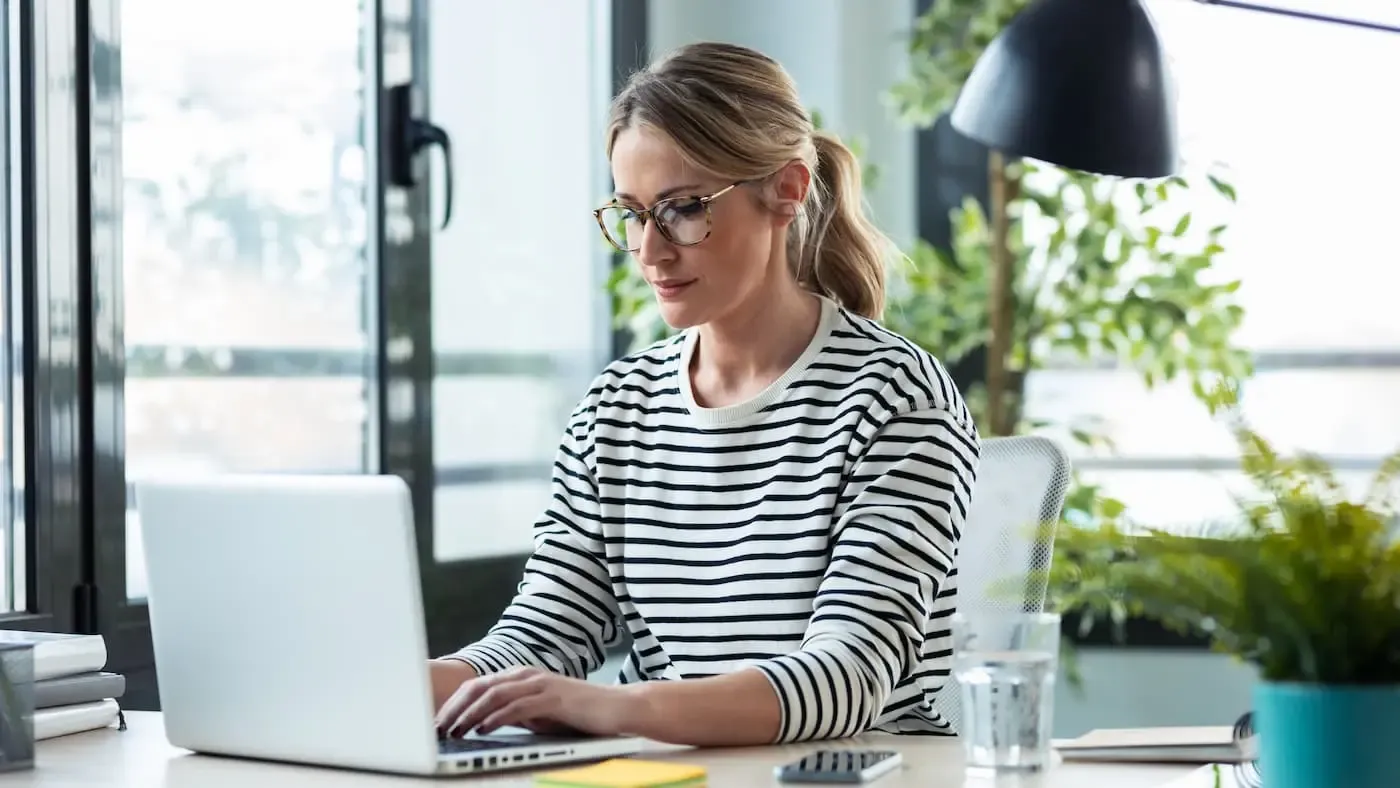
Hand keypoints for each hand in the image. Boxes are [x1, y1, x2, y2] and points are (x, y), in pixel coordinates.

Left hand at [434, 666, 640, 738]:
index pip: (478, 686)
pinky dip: (496, 717)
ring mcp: (540, 684)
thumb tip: (484, 722)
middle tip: (437, 728)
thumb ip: (513, 712)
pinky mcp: (553, 698)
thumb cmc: (577, 714)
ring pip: (494, 694)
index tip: (437, 722)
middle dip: (454, 708)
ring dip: (470, 714)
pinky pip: (517, 706)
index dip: (454, 703)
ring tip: (454, 730)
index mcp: (520, 677)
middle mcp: (527, 675)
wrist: (616, 708)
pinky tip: (482, 729)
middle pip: (479, 686)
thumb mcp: (538, 714)